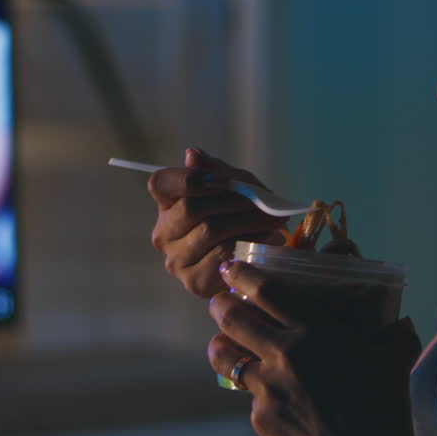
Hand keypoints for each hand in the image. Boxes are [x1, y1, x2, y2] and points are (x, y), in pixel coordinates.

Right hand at [148, 148, 287, 296]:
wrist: (260, 257)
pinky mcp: (194, 282)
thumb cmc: (244, 215)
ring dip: (248, 223)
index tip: (226, 181)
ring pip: (209, 232)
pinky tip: (268, 241)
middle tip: (265, 204)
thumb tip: (193, 154)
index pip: (162, 183)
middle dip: (233, 202)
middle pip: (191, 208)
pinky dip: (249, 245)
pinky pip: (221, 257)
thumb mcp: (236, 186)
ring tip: (274, 221)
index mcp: (167, 204)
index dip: (192, 179)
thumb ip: (218, 171)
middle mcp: (164, 233)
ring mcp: (176, 260)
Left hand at [208, 259, 422, 435]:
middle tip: (221, 301)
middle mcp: (283, 353)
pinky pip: (249, 396)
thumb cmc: (385, 406)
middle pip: (231, 316)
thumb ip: (394, 334)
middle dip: (220, 303)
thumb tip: (400, 322)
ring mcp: (267, 387)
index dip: (241, 273)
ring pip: (224, 356)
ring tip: (224, 343)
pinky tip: (269, 395)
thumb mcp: (393, 359)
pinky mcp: (260, 417)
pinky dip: (255, 391)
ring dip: (220, 344)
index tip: (231, 267)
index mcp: (315, 329)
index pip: (264, 289)